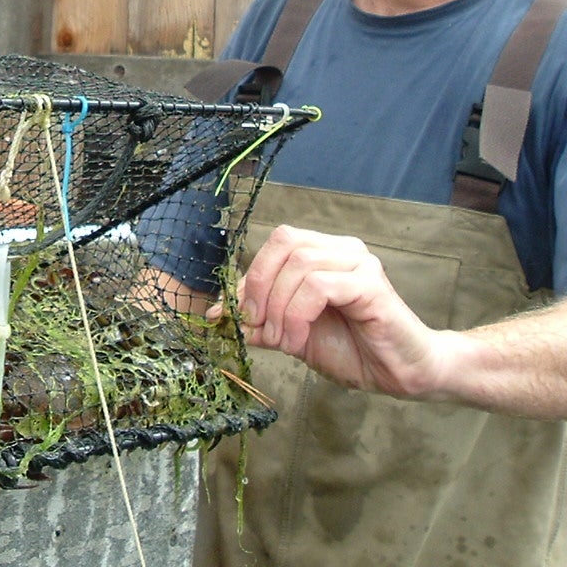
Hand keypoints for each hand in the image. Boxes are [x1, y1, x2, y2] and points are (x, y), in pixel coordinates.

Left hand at [211, 225, 441, 397]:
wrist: (401, 374)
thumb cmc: (352, 350)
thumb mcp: (291, 334)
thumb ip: (259, 321)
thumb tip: (218, 314)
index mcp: (322, 253)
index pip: (274, 244)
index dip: (249, 277)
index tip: (236, 315)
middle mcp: (341, 249)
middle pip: (283, 244)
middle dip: (260, 287)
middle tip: (258, 326)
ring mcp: (359, 263)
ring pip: (298, 266)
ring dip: (278, 308)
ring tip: (282, 340)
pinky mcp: (371, 284)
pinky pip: (319, 286)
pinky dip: (297, 314)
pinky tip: (297, 339)